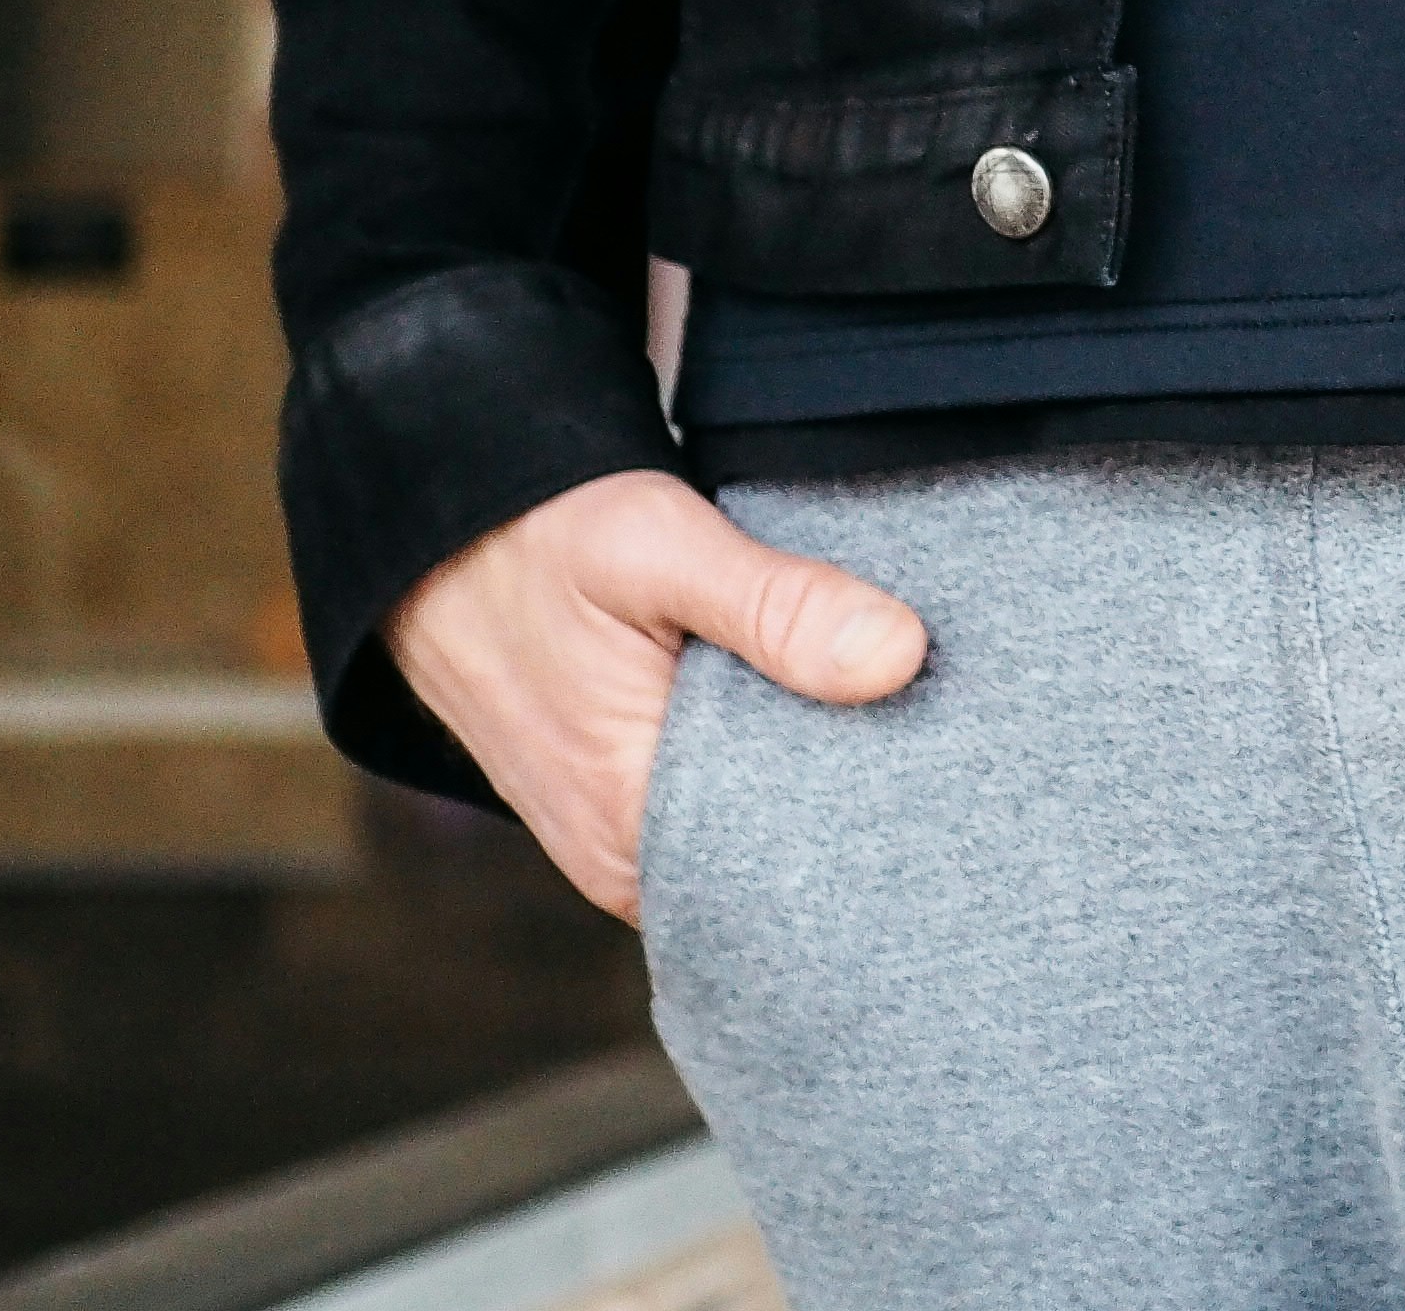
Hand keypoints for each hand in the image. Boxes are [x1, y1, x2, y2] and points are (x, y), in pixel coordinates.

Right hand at [387, 469, 925, 920]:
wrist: (439, 529)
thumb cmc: (542, 534)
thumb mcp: (659, 546)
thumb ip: (776, 605)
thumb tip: (899, 656)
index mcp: (632, 826)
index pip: (799, 873)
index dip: (886, 826)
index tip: (965, 776)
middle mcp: (627, 858)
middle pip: (787, 861)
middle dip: (869, 805)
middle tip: (961, 737)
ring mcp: (626, 839)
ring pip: (763, 834)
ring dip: (826, 780)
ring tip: (921, 724)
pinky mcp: (630, 805)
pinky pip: (731, 808)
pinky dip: (782, 766)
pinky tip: (843, 718)